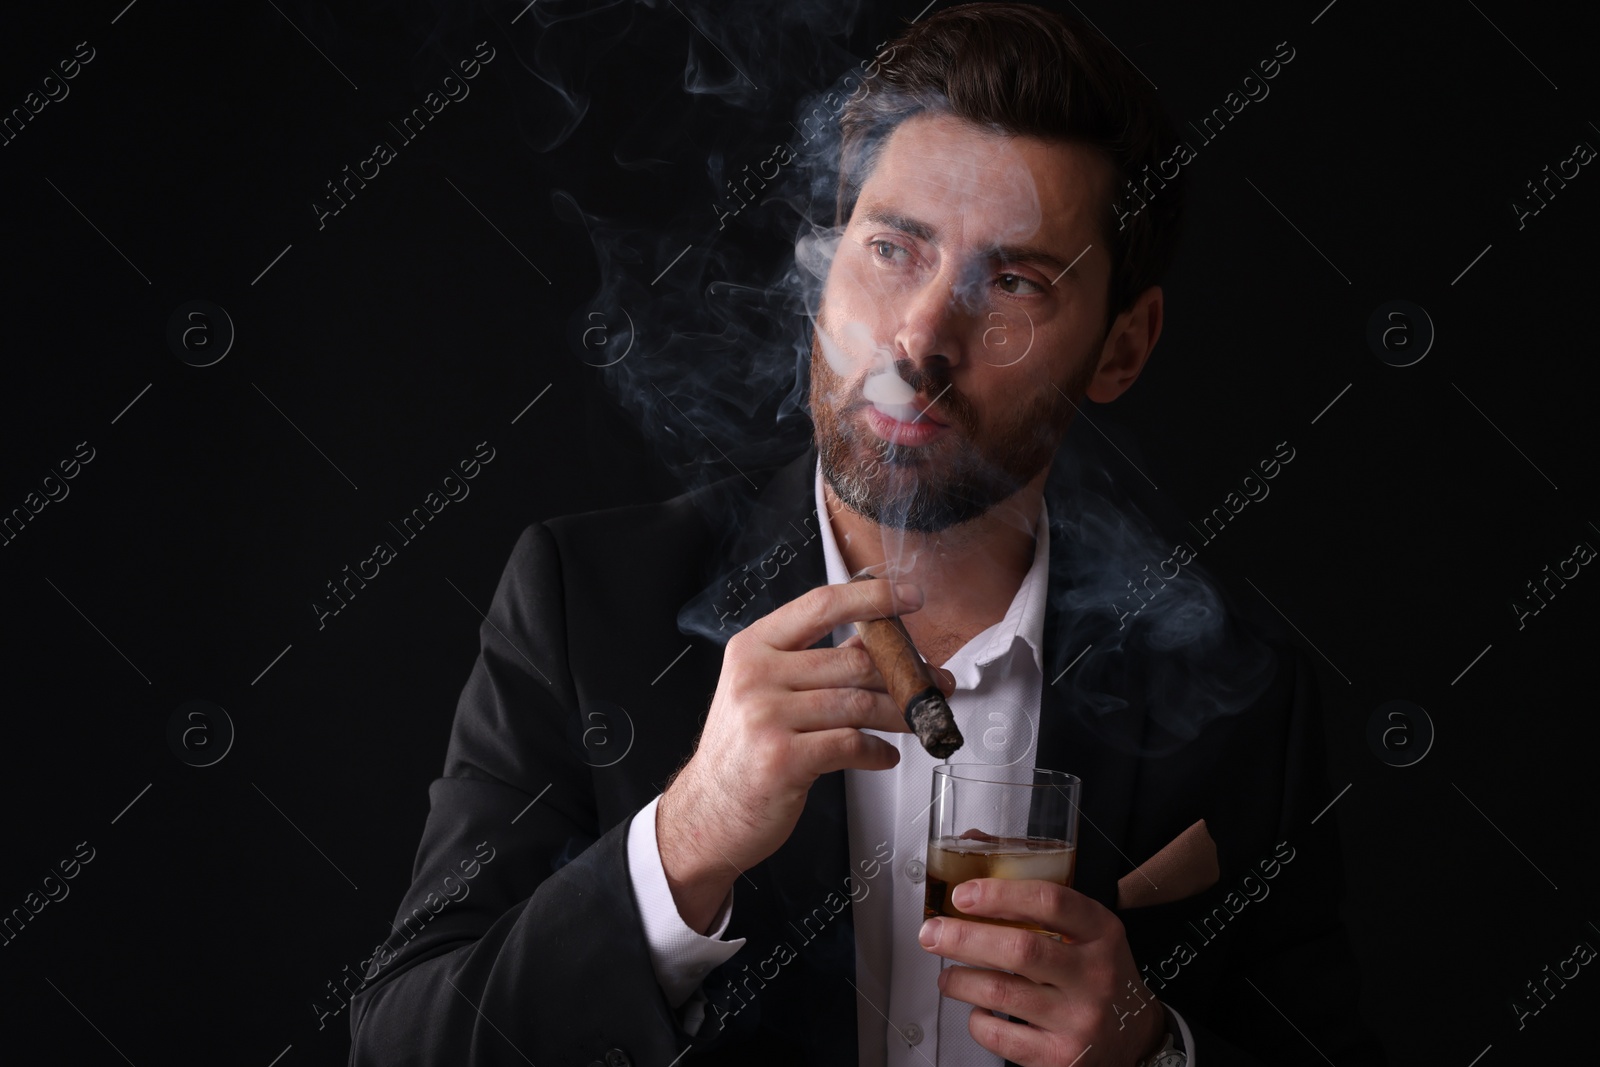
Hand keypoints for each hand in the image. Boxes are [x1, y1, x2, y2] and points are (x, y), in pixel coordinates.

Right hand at [658, 578, 956, 931]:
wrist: (707, 812)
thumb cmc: (741, 752)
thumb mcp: (764, 692)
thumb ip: (813, 664)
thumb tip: (875, 645)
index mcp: (753, 648)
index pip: (821, 605)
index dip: (872, 597)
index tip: (910, 596)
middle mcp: (756, 676)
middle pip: (852, 660)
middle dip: (905, 672)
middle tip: (935, 682)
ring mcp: (766, 717)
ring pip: (859, 703)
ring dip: (901, 713)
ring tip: (920, 721)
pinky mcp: (783, 759)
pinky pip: (852, 744)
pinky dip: (878, 751)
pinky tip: (885, 755)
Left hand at [918, 878, 1166, 1065]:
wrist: (1134, 1038)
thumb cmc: (1097, 973)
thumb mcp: (1087, 930)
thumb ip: (1036, 898)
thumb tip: (973, 845)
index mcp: (1101, 933)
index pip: (1050, 902)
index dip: (1000, 895)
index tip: (963, 895)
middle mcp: (1095, 975)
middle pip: (1019, 949)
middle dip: (963, 938)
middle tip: (932, 934)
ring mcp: (1079, 1019)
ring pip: (1001, 992)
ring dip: (959, 979)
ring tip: (947, 975)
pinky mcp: (1060, 1058)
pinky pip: (1001, 1036)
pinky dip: (977, 1019)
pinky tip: (977, 1008)